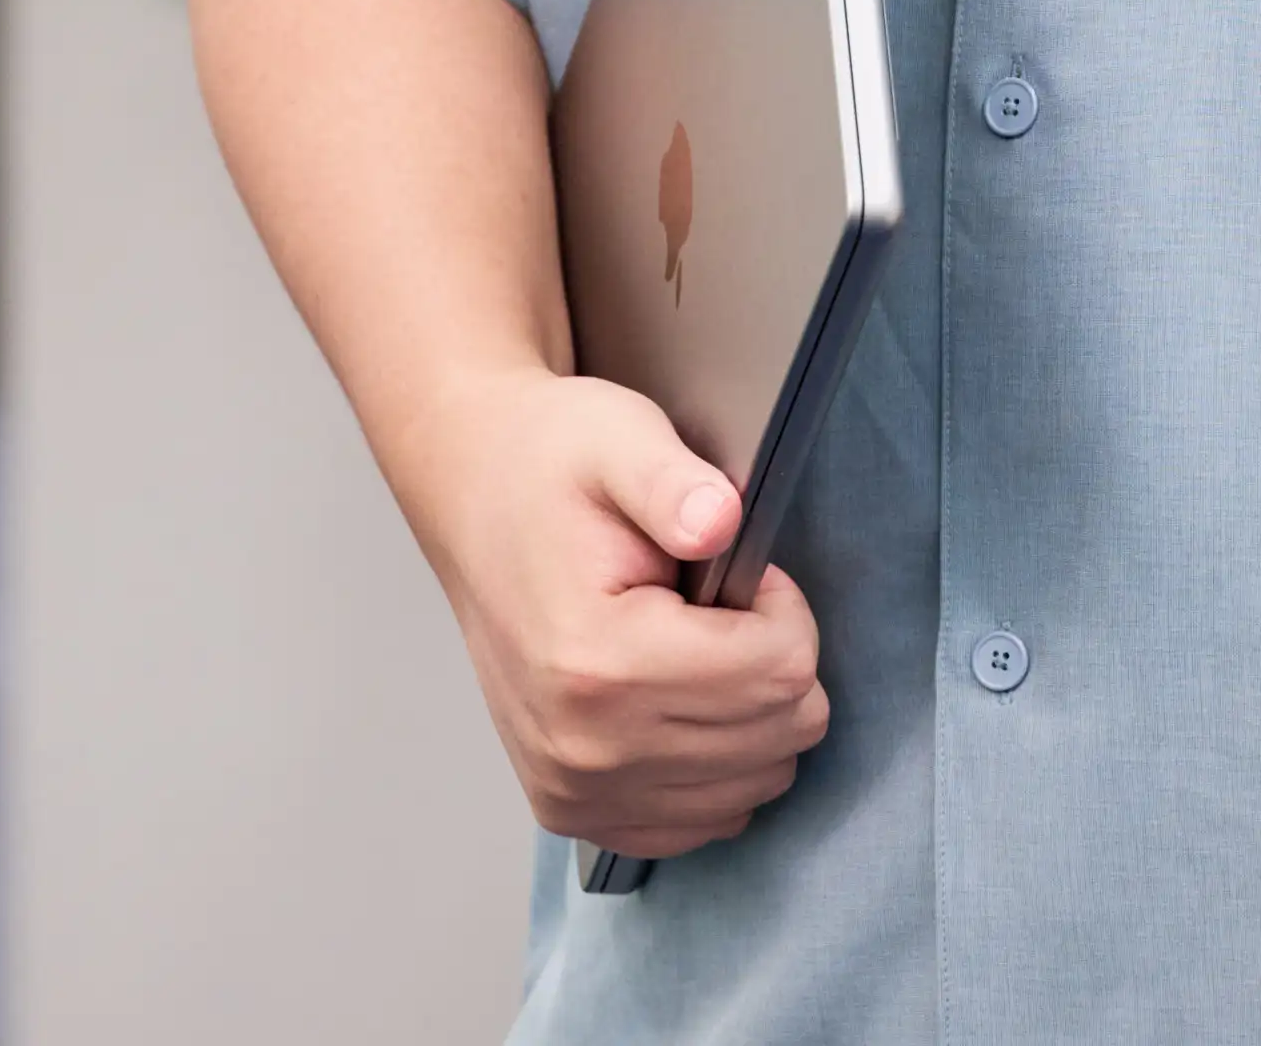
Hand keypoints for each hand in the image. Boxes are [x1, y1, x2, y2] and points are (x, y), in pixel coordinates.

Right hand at [404, 366, 830, 854]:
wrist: (474, 503)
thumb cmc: (550, 471)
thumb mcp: (618, 439)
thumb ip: (675, 481)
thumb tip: (721, 521)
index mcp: (596, 659)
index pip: (780, 672)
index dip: (785, 610)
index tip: (744, 574)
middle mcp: (582, 746)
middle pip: (778, 734)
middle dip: (775, 661)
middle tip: (719, 607)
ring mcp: (574, 789)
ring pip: (756, 783)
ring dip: (752, 714)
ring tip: (696, 647)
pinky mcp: (572, 810)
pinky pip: (707, 821)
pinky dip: (722, 766)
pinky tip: (685, 702)